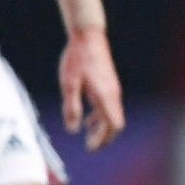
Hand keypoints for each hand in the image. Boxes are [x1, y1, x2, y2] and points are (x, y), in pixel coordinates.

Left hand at [60, 27, 124, 150]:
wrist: (89, 36)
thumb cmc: (78, 59)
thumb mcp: (69, 84)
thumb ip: (72, 108)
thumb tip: (73, 130)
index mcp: (105, 96)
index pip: (113, 125)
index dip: (103, 139)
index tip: (90, 147)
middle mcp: (113, 94)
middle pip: (115, 124)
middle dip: (104, 138)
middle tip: (89, 148)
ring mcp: (113, 89)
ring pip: (113, 116)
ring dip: (102, 128)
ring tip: (88, 136)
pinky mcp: (109, 85)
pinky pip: (110, 107)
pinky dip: (101, 117)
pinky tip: (88, 119)